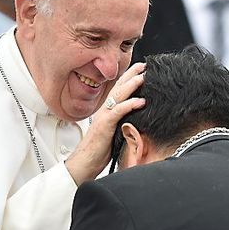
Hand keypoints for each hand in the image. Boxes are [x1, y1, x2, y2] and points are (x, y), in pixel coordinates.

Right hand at [65, 62, 145, 185]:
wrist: (84, 164)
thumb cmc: (99, 151)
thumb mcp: (115, 134)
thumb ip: (123, 124)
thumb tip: (137, 119)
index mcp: (107, 112)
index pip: (119, 90)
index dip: (129, 78)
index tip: (142, 69)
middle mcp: (104, 111)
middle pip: (118, 88)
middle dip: (131, 75)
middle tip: (144, 65)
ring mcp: (103, 117)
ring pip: (118, 96)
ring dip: (132, 85)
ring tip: (144, 77)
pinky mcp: (104, 126)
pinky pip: (117, 112)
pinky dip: (129, 105)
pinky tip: (140, 101)